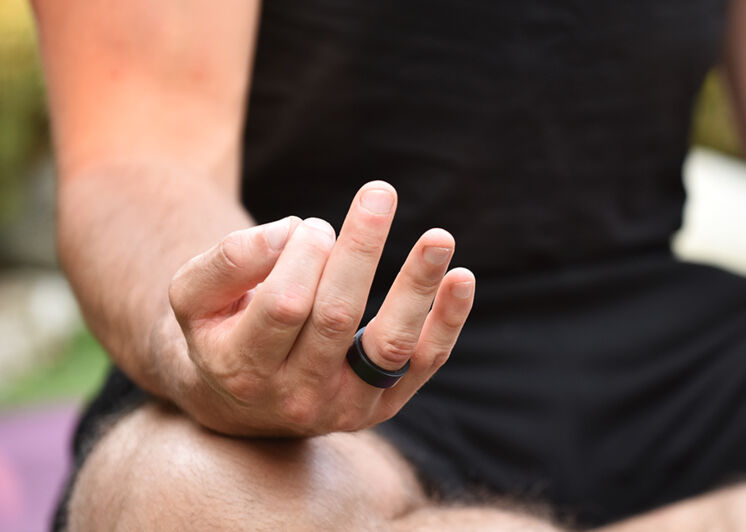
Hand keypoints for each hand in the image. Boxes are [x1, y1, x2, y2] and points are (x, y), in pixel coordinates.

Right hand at [165, 181, 474, 435]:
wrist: (241, 405)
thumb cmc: (221, 329)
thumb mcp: (194, 295)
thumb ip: (229, 260)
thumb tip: (292, 232)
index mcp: (244, 367)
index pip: (284, 305)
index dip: (302, 255)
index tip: (310, 226)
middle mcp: (297, 396)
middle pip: (337, 318)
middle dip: (361, 251)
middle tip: (379, 194)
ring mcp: (347, 405)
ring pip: (389, 345)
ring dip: (416, 287)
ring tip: (439, 237)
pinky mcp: (386, 403)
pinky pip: (424, 362)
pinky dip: (446, 321)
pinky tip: (461, 277)